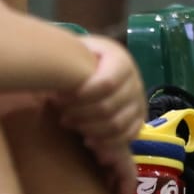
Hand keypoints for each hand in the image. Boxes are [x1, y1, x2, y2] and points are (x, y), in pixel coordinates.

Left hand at [59, 36, 146, 163]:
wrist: (101, 63)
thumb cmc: (83, 58)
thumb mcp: (77, 50)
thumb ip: (68, 60)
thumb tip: (55, 80)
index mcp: (120, 60)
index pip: (107, 83)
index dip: (82, 96)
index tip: (59, 99)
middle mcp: (134, 81)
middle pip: (109, 107)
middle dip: (81, 115)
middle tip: (62, 116)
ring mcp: (138, 102)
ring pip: (117, 125)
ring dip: (90, 129)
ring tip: (72, 126)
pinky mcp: (139, 119)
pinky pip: (127, 137)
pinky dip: (106, 143)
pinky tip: (87, 140)